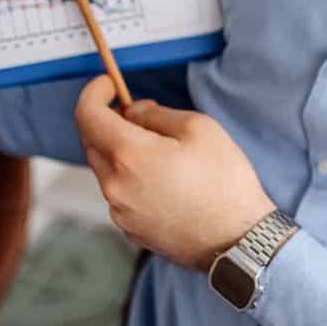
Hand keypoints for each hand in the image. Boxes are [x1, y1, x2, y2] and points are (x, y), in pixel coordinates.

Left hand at [75, 76, 275, 271]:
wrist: (239, 240)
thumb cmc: (224, 182)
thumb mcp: (199, 128)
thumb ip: (156, 113)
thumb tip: (132, 112)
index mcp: (128, 155)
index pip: (87, 115)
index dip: (93, 93)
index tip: (108, 85)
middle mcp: (115, 186)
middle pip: (92, 143)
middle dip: (108, 122)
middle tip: (140, 115)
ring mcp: (120, 212)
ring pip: (106, 170)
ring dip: (121, 153)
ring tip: (161, 152)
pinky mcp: (130, 230)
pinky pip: (120, 195)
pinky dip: (131, 179)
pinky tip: (164, 181)